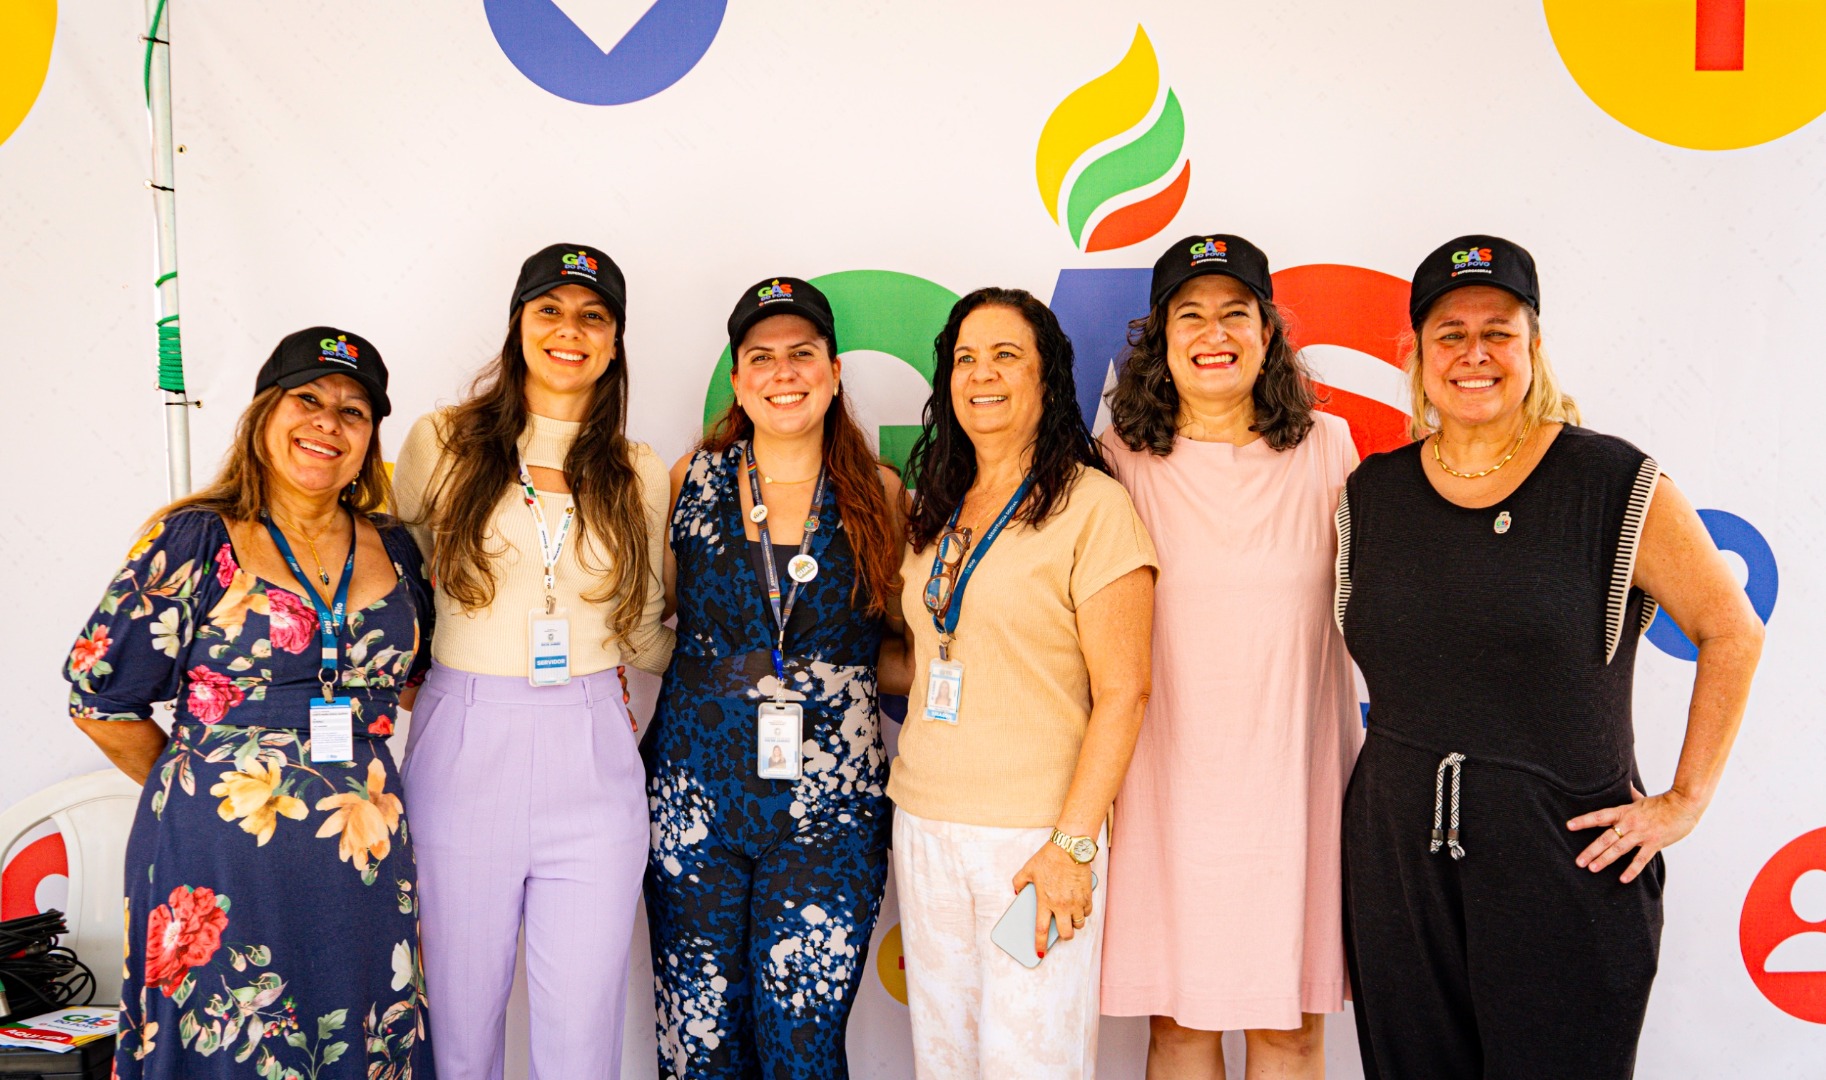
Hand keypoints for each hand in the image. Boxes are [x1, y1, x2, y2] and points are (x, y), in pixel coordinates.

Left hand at [1012, 842, 1092, 958]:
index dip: (1040, 945)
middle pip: (1066, 933)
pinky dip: (1084, 912)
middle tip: (1061, 932)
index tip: (1039, 953)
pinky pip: (1088, 911)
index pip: (1041, 930)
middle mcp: (1062, 905)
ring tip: (1070, 918)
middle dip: (1064, 937)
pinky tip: (1079, 907)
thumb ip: (1019, 882)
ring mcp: (1076, 902)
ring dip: (1075, 924)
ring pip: (1079, 924)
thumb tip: (1017, 892)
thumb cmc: (1048, 858)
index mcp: (1045, 901)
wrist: (1070, 847)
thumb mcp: (1028, 869)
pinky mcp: (1087, 895)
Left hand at [1567, 785, 1702, 883]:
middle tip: (1578, 861)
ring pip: (1619, 849)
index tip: (1569, 826)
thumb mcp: (1642, 799)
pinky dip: (1632, 869)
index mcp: (1624, 812)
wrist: (1685, 805)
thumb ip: (1631, 795)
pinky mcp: (1655, 844)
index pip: (1600, 816)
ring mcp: (1642, 834)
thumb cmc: (1664, 802)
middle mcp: (1630, 823)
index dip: (1584, 821)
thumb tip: (1626, 785)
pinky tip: (1623, 879)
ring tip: (1592, 868)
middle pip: (1606, 837)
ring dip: (1605, 859)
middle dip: (1591, 850)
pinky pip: (1641, 859)